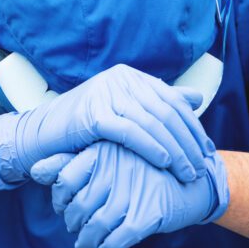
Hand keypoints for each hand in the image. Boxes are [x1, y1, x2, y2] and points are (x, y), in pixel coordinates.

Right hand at [0, 64, 213, 190]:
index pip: (171, 100)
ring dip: (175, 150)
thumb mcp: (124, 112)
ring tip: (187, 171)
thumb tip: (196, 98)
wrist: (42, 136)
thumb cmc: (84, 129)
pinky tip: (164, 162)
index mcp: (129, 76)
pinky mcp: (93, 113)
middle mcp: (119, 79)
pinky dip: (151, 147)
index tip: (206, 151)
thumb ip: (158, 103)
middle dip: (187, 141)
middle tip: (201, 166)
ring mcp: (105, 93)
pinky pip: (130, 132)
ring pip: (152, 122)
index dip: (192, 127)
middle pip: (165, 111)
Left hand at [30, 143, 229, 247]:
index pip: (64, 179)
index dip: (61, 199)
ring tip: (87, 244)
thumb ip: (69, 162)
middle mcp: (114, 169)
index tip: (66, 207)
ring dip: (88, 241)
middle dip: (74, 224)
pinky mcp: (149, 214)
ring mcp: (132, 191)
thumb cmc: (143, 168)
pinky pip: (118, 240)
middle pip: (78, 207)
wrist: (194, 180)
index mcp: (103, 150)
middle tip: (76, 228)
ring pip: (96, 226)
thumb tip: (33, 170)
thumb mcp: (108, 157)